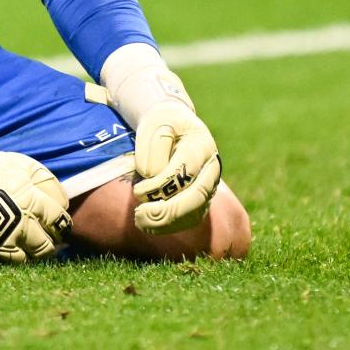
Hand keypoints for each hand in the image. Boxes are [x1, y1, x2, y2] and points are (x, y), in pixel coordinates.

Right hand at [0, 98, 71, 265]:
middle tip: (48, 241)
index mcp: (32, 201)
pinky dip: (4, 261)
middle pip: (46, 245)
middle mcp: (20, 225)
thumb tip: (61, 201)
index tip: (58, 222)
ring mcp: (0, 241)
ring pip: (25, 260)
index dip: (61, 222)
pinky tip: (5, 252)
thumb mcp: (21, 165)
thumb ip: (44, 183)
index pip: (59, 220)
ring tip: (27, 248)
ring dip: (29, 256)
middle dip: (50, 244)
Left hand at [100, 44, 221, 235]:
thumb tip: (152, 176)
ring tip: (141, 222)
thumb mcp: (156, 123)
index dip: (162, 186)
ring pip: (195, 212)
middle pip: (197, 196)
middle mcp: (211, 167)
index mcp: (201, 145)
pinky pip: (191, 218)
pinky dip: (171, 226)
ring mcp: (209, 185)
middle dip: (168, 211)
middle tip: (140, 215)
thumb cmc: (163, 124)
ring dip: (168, 222)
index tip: (138, 191)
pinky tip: (150, 226)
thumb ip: (154, 148)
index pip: (186, 171)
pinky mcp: (201, 199)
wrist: (174, 127)